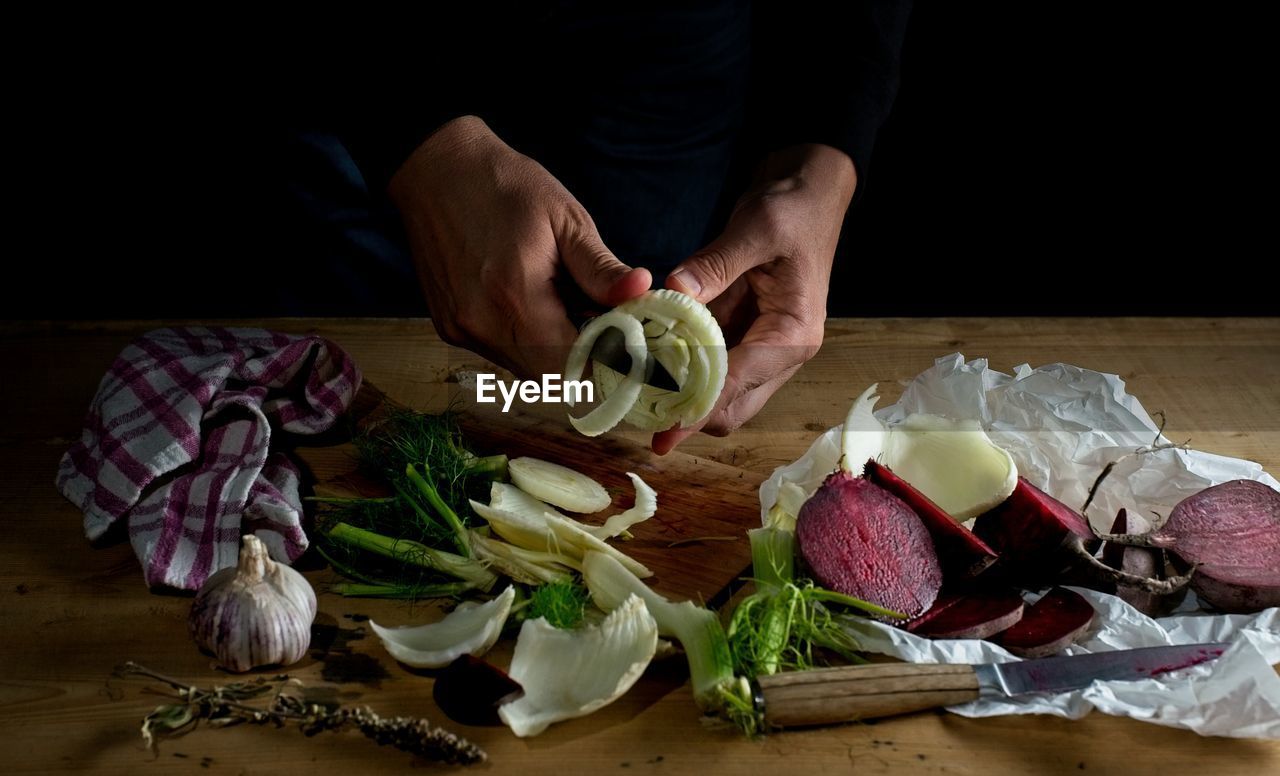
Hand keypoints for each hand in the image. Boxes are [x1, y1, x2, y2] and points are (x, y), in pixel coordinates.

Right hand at [389, 116, 651, 377]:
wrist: (437, 170)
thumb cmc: (506, 187)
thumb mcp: (565, 220)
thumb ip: (601, 269)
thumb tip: (641, 293)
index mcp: (516, 297)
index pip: (571, 365)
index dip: (603, 361)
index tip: (622, 339)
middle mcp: (483, 325)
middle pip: (548, 376)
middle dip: (581, 358)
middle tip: (596, 320)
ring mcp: (461, 330)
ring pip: (524, 369)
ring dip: (552, 350)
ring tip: (562, 304)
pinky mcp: (449, 327)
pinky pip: (499, 352)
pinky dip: (524, 340)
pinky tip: (530, 302)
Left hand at [653, 144, 856, 453]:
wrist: (808, 194)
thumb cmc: (793, 209)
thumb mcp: (757, 227)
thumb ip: (716, 262)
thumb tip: (674, 291)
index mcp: (793, 334)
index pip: (740, 383)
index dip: (700, 409)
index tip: (665, 431)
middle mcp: (781, 352)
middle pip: (733, 408)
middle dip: (689, 417)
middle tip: (639, 416)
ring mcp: (761, 347)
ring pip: (719, 395)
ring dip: (682, 399)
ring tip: (637, 398)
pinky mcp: (743, 336)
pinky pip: (709, 367)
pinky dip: (681, 372)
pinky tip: (648, 368)